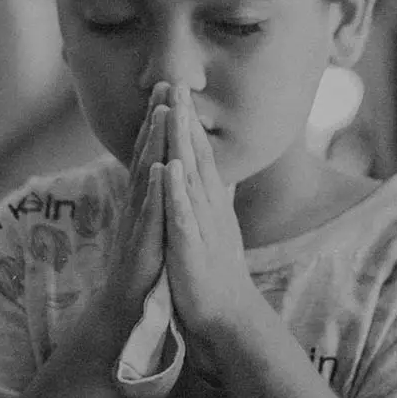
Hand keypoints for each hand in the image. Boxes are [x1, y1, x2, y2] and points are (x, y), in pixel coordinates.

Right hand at [89, 84, 170, 344]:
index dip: (158, 123)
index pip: (152, 154)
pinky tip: (161, 169)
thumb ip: (158, 200)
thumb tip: (166, 176)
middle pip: (146, 155)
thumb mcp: (155, 227)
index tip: (168, 91)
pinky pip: (149, 214)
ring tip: (161, 113)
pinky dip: (155, 191)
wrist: (128, 311)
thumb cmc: (144, 270)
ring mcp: (138, 224)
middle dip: (154, 120)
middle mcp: (138, 206)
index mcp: (145, 201)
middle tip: (163, 83)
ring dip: (152, 145)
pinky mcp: (143, 245)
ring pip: (146, 177)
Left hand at [162, 84, 266, 346]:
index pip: (199, 154)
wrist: (227, 314)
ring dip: (182, 145)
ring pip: (191, 178)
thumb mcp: (209, 225)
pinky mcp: (190, 248)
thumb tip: (201, 174)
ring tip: (173, 113)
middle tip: (177, 83)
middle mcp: (207, 207)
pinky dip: (177, 192)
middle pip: (197, 156)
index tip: (178, 90)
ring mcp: (201, 225)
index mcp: (208, 202)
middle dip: (185, 120)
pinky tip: (170, 169)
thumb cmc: (214, 271)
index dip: (188, 122)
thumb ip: (206, 198)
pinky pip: (183, 216)